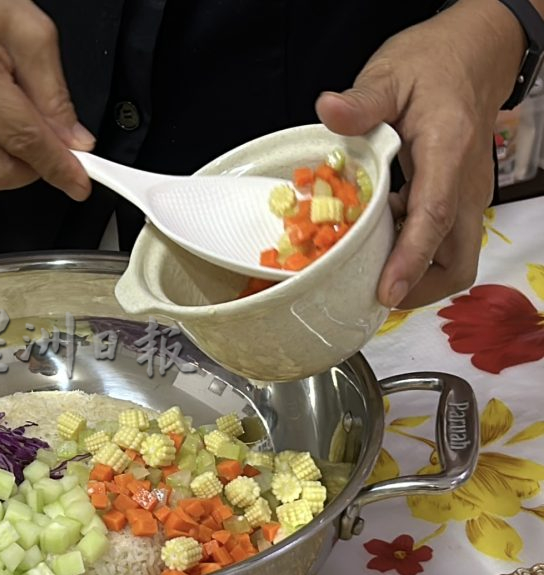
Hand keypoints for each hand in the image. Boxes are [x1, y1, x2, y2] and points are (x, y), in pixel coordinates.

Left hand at [315, 0, 525, 308]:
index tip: (386, 291)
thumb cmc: (431, 66)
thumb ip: (361, 100)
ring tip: (368, 262)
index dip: (410, 259)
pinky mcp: (458, 200)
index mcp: (447, 153)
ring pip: (452, 258)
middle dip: (417, 288)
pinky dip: (412, 252)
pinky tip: (376, 236)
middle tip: (368, 291)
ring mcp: (466, 196)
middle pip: (456, 261)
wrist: (471, 56)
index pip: (434, 217)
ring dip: (414, 273)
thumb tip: (329, 110)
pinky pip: (442, 242)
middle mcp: (465, 185)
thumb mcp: (390, 74)